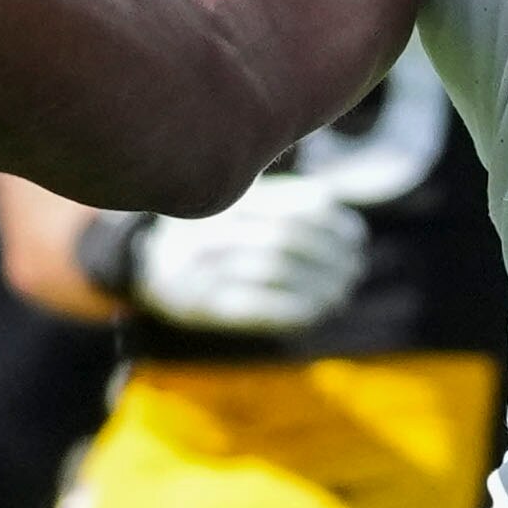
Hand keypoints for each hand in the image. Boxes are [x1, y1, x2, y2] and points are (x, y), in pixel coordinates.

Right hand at [131, 176, 367, 333]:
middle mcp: (214, 228)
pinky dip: (293, 308)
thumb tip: (334, 203)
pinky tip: (317, 310)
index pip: (295, 206)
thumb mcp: (242, 203)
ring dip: (319, 284)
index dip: (334, 224)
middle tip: (355, 269)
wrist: (149, 265)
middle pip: (288, 238)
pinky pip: (255, 307)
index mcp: (232, 198)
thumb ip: (282, 199)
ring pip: (275, 272)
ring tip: (342, 291)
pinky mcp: (200, 305)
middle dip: (331, 257)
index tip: (358, 238)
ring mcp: (203, 267)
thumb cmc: (215, 231)